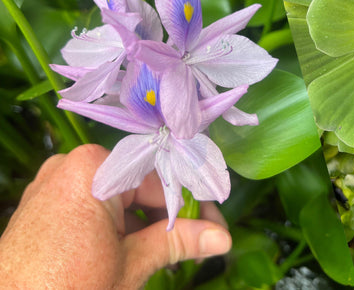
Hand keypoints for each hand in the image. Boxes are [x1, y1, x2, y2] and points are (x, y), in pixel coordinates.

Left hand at [0, 144, 231, 288]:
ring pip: (116, 196)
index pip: (160, 178)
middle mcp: (71, 164)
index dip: (191, 204)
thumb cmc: (67, 288)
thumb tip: (223, 237)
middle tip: (197, 242)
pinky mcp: (43, 204)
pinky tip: (130, 250)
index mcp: (94, 167)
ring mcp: (53, 184)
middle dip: (167, 216)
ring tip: (164, 253)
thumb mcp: (131, 264)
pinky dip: (115, 224)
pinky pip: (92, 204)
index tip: (214, 224)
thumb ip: (178, 242)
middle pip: (138, 186)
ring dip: (143, 223)